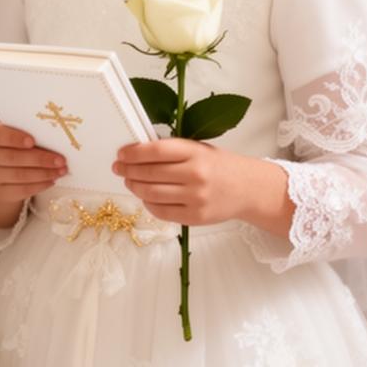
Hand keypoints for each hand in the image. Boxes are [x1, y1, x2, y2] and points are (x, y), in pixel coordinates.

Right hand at [0, 123, 65, 229]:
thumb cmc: (12, 145)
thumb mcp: (15, 134)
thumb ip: (29, 134)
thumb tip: (55, 140)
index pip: (0, 136)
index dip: (15, 139)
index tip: (32, 141)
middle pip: (13, 158)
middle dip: (40, 159)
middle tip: (60, 160)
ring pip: (19, 175)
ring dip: (44, 174)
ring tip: (60, 171)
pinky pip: (21, 190)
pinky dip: (39, 185)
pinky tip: (51, 180)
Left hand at [116, 139, 292, 232]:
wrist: (248, 188)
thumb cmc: (219, 166)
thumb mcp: (199, 149)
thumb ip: (172, 151)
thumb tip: (136, 154)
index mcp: (195, 152)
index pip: (155, 150)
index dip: (133, 153)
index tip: (121, 153)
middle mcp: (195, 174)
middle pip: (150, 173)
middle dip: (128, 170)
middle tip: (119, 168)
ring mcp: (195, 198)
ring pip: (152, 193)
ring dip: (134, 186)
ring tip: (129, 181)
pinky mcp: (195, 217)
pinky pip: (161, 212)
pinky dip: (148, 203)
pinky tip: (145, 196)